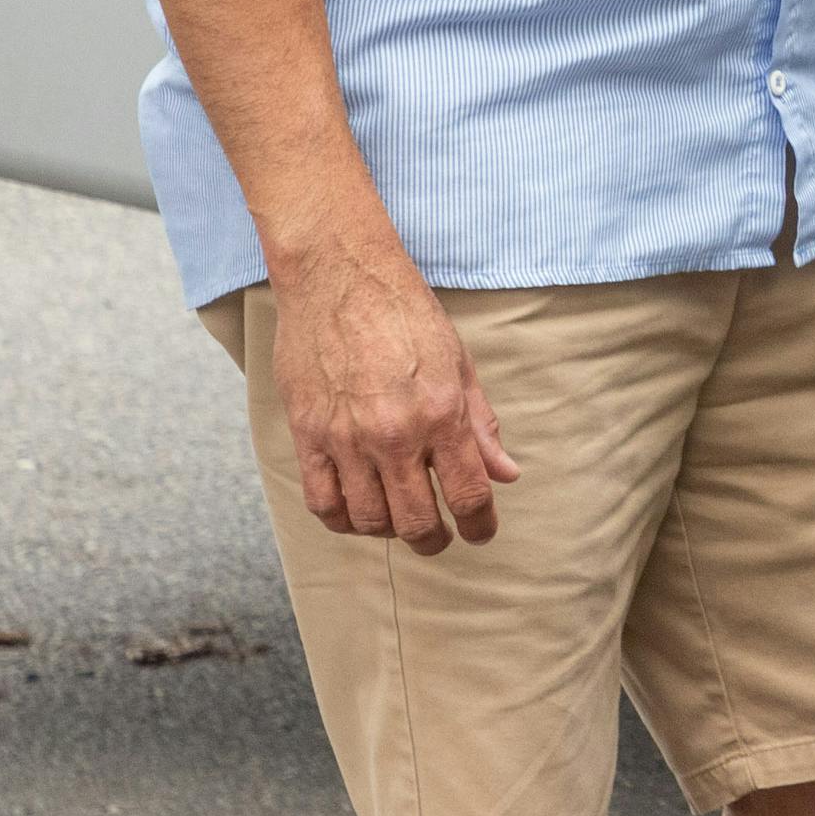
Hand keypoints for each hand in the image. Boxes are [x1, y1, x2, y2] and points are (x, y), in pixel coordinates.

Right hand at [268, 232, 517, 554]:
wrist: (339, 274)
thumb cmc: (404, 312)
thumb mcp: (460, 362)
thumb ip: (482, 424)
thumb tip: (507, 473)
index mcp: (442, 414)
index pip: (468, 494)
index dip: (480, 525)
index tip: (481, 533)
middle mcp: (395, 433)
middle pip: (416, 521)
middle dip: (434, 540)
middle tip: (440, 538)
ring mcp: (347, 437)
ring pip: (367, 520)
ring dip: (388, 531)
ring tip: (398, 520)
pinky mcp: (308, 433)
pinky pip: (322, 500)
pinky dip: (341, 519)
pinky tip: (356, 512)